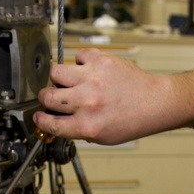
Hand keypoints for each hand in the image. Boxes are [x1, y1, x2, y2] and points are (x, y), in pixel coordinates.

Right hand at [34, 48, 174, 144]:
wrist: (154, 103)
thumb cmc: (131, 121)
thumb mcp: (102, 137)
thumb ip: (76, 130)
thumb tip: (54, 121)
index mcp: (87, 126)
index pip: (50, 123)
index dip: (41, 120)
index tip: (39, 117)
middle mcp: (88, 103)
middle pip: (47, 96)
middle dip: (48, 98)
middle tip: (56, 98)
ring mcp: (93, 80)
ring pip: (56, 72)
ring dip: (60, 78)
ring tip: (72, 82)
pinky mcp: (101, 62)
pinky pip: (77, 56)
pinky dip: (80, 62)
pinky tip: (89, 71)